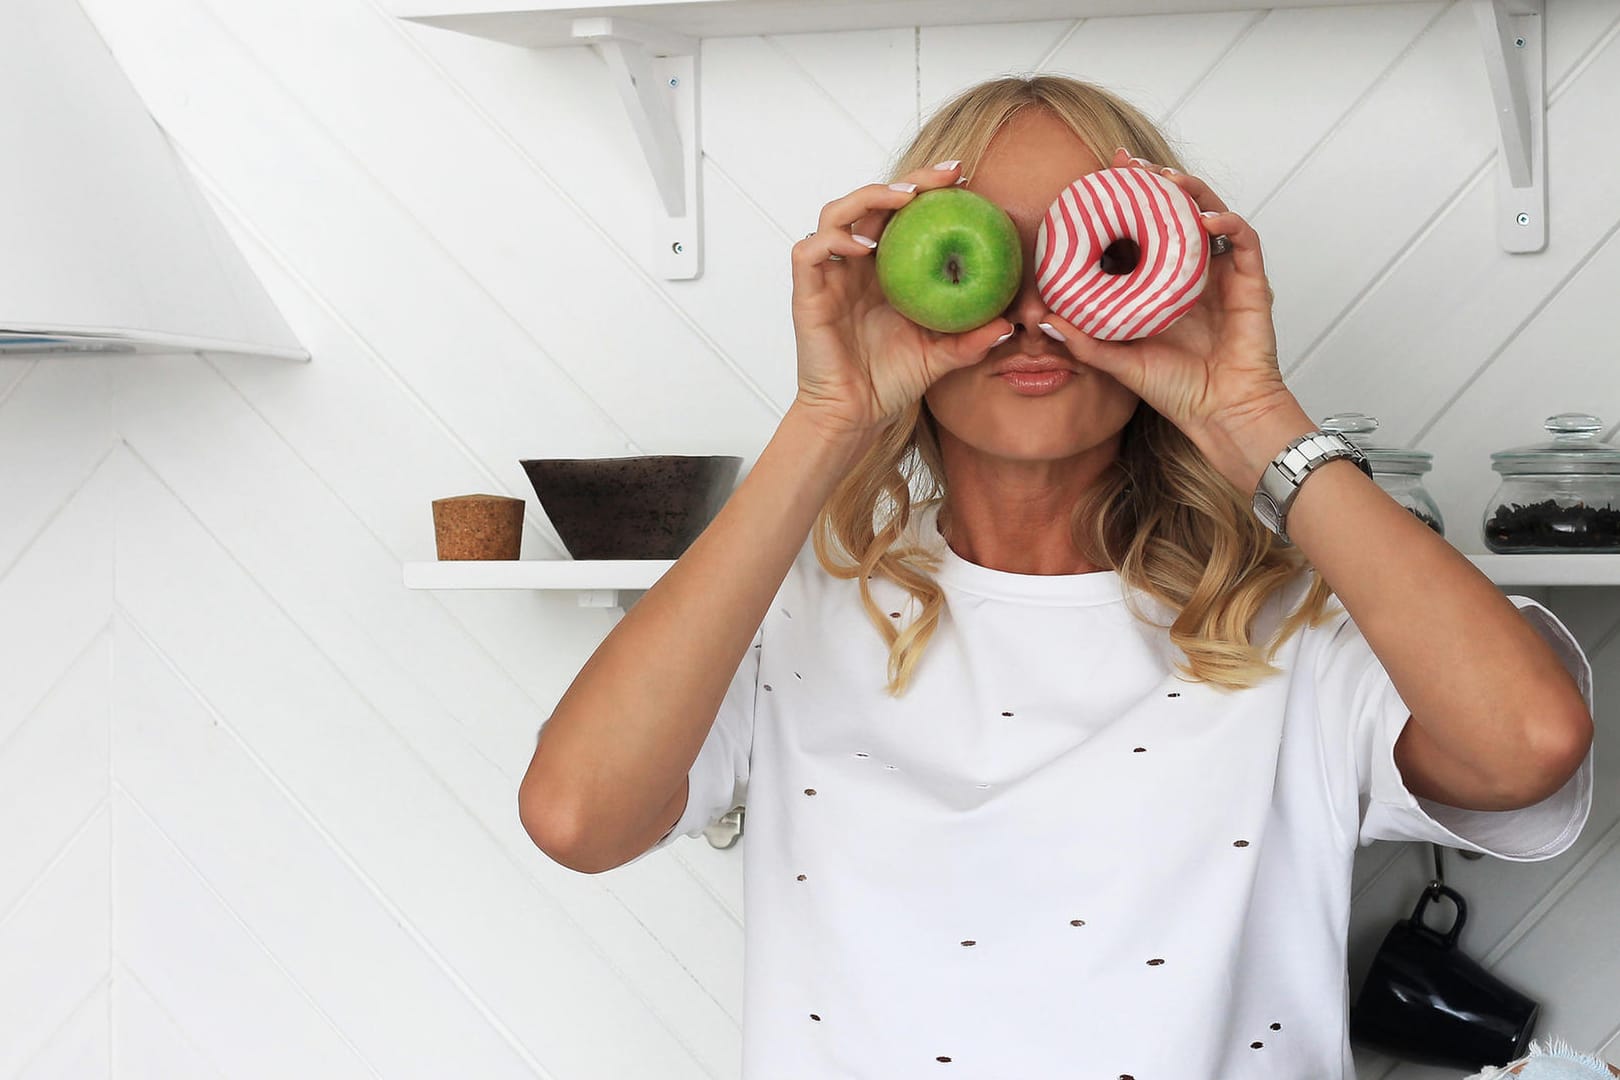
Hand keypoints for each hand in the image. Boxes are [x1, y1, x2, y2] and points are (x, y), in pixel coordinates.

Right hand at [790, 161, 1015, 438]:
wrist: (856, 415)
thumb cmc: (892, 382)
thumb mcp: (941, 356)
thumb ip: (971, 340)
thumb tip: (1010, 324)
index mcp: (886, 269)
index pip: (902, 213)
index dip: (928, 189)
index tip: (963, 178)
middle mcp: (855, 264)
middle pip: (873, 201)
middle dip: (909, 180)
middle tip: (946, 176)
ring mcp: (830, 275)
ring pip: (835, 213)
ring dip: (868, 197)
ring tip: (904, 200)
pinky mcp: (807, 292)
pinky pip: (809, 251)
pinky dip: (833, 240)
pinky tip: (866, 246)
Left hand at [1039, 147, 1297, 445]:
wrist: (1220, 413)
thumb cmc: (1176, 390)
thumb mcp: (1119, 361)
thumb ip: (1083, 341)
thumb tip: (1041, 320)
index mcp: (1165, 283)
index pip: (1148, 228)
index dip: (1129, 200)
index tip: (1103, 177)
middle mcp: (1195, 271)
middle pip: (1179, 210)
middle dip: (1157, 181)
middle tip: (1128, 165)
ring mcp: (1225, 274)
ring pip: (1212, 213)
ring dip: (1190, 190)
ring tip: (1166, 181)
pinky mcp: (1253, 283)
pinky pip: (1244, 240)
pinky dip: (1228, 223)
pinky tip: (1206, 220)